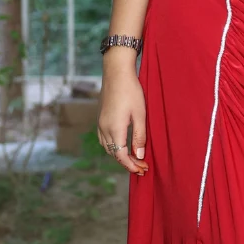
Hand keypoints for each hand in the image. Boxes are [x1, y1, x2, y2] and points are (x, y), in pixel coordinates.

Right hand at [97, 53, 147, 175]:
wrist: (116, 73)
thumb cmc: (131, 91)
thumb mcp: (140, 115)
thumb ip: (139, 136)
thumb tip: (138, 156)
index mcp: (114, 129)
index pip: (121, 156)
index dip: (131, 166)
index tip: (142, 170)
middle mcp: (104, 129)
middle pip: (114, 154)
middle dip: (127, 163)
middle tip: (142, 166)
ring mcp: (100, 123)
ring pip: (108, 147)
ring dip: (119, 155)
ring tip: (134, 158)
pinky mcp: (100, 118)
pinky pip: (104, 139)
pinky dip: (113, 147)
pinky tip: (122, 145)